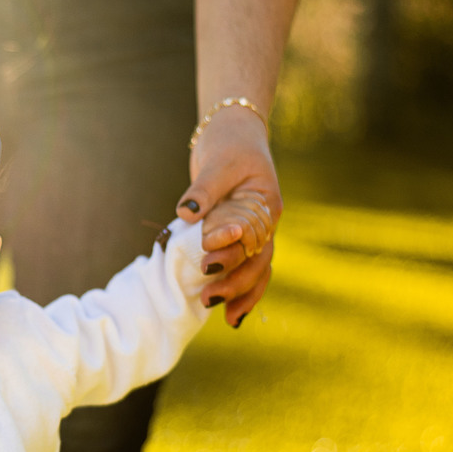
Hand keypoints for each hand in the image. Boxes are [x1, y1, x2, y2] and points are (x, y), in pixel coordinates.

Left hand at [176, 107, 281, 325]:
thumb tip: (186, 213)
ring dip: (240, 293)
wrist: (231, 134)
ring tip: (225, 317)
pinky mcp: (236, 237)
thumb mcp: (217, 163)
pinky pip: (244, 268)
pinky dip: (239, 289)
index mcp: (266, 205)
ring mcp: (252, 232)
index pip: (253, 237)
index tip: (207, 261)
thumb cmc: (228, 144)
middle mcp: (263, 223)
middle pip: (257, 261)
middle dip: (235, 282)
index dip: (232, 252)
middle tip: (208, 297)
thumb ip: (203, 189)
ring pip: (255, 270)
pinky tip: (230, 313)